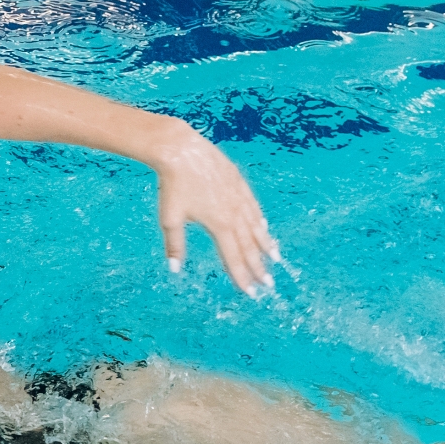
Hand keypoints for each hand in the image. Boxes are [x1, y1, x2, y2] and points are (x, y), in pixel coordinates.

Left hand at [151, 125, 282, 296]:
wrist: (181, 150)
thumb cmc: (173, 185)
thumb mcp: (170, 218)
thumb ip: (175, 245)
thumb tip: (175, 269)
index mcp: (219, 225)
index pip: (233, 257)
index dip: (242, 277)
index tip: (251, 293)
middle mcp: (234, 213)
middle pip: (249, 246)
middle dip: (259, 267)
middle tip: (269, 284)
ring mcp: (239, 197)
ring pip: (256, 226)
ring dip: (265, 245)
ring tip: (275, 259)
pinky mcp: (239, 183)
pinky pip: (253, 207)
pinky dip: (260, 221)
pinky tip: (264, 228)